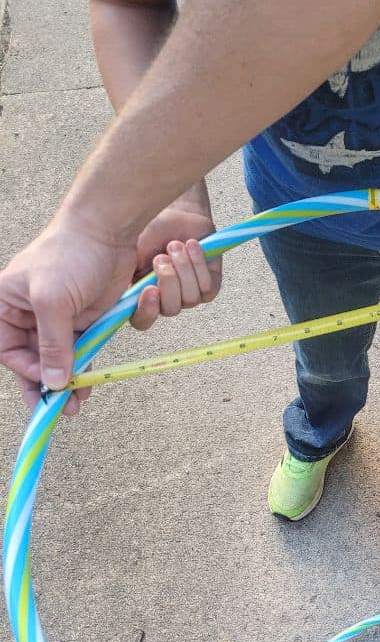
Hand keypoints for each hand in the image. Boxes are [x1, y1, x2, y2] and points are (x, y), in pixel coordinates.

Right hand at [0, 212, 136, 414]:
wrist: (107, 231)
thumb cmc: (69, 256)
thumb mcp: (53, 302)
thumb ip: (52, 344)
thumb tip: (52, 383)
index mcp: (6, 304)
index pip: (8, 350)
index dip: (26, 371)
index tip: (46, 384)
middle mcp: (27, 313)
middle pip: (32, 359)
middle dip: (46, 385)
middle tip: (60, 410)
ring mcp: (57, 318)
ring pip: (58, 359)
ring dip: (67, 381)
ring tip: (76, 405)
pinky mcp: (83, 319)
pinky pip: (80, 350)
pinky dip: (84, 367)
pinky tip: (89, 382)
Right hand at [130, 186, 221, 330]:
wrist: (177, 215)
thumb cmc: (152, 232)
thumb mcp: (131, 250)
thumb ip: (125, 273)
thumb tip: (116, 290)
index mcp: (142, 296)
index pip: (142, 320)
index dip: (146, 311)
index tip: (150, 289)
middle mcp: (166, 300)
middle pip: (170, 309)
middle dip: (168, 281)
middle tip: (162, 257)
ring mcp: (189, 295)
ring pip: (190, 298)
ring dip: (184, 268)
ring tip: (176, 245)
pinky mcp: (209, 287)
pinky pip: (207, 287)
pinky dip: (199, 264)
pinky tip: (192, 246)